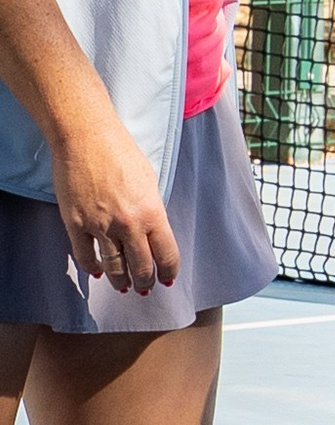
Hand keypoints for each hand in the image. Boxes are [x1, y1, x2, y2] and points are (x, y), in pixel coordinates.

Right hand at [53, 101, 180, 293]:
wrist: (86, 137)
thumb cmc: (121, 152)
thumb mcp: (149, 181)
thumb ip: (152, 208)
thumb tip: (151, 230)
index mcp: (152, 213)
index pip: (166, 255)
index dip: (168, 272)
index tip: (167, 280)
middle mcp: (128, 224)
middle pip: (140, 266)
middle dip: (145, 281)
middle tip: (145, 287)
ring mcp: (100, 226)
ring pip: (113, 267)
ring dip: (120, 281)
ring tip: (124, 287)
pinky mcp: (76, 224)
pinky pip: (84, 255)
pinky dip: (92, 267)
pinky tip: (97, 272)